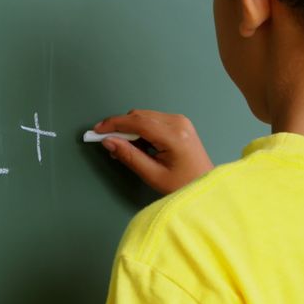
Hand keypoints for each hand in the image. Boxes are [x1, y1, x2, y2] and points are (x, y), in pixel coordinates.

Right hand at [94, 109, 215, 194]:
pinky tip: (138, 145)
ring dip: (130, 129)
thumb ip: (130, 156)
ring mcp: (180, 121)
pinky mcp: (180, 124)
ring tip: (124, 149)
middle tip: (109, 144)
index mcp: (174, 135)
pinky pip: (153, 121)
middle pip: (140, 116)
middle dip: (121, 127)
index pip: (138, 122)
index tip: (97, 131)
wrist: (207, 187)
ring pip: (145, 116)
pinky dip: (141, 130)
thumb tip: (108, 141)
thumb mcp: (153, 175)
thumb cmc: (182, 186)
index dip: (115, 124)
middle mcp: (178, 122)